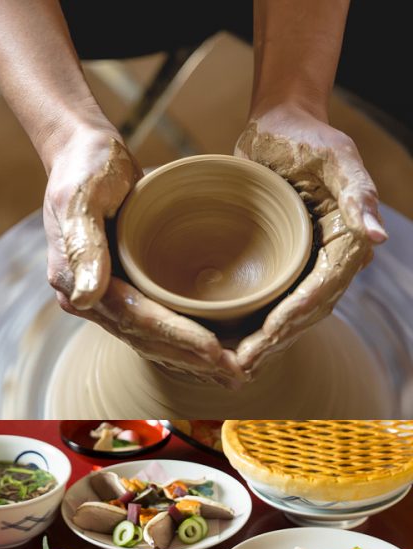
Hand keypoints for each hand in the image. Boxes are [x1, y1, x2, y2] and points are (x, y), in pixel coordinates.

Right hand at [45, 129, 243, 386]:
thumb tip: (83, 297)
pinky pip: (155, 320)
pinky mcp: (121, 286)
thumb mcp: (80, 199)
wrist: (81, 151)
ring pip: (152, 336)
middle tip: (238, 372)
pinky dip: (184, 336)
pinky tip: (215, 346)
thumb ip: (82, 247)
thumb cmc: (84, 167)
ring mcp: (103, 295)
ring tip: (235, 369)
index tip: (215, 350)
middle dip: (191, 357)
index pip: (134, 319)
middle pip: (145, 337)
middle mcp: (88, 297)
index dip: (176, 337)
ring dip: (191, 356)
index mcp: (76, 283)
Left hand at [233, 105, 384, 376]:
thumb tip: (378, 237)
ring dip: (262, 342)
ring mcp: (304, 262)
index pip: (319, 294)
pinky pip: (270, 299)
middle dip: (273, 343)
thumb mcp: (336, 157)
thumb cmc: (308, 136)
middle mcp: (328, 259)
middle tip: (238, 368)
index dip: (291, 321)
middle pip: (303, 314)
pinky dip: (252, 322)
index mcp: (347, 242)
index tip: (262, 343)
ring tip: (231, 366)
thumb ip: (359, 194)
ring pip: (286, 314)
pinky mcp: (281, 261)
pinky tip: (226, 341)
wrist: (281, 123)